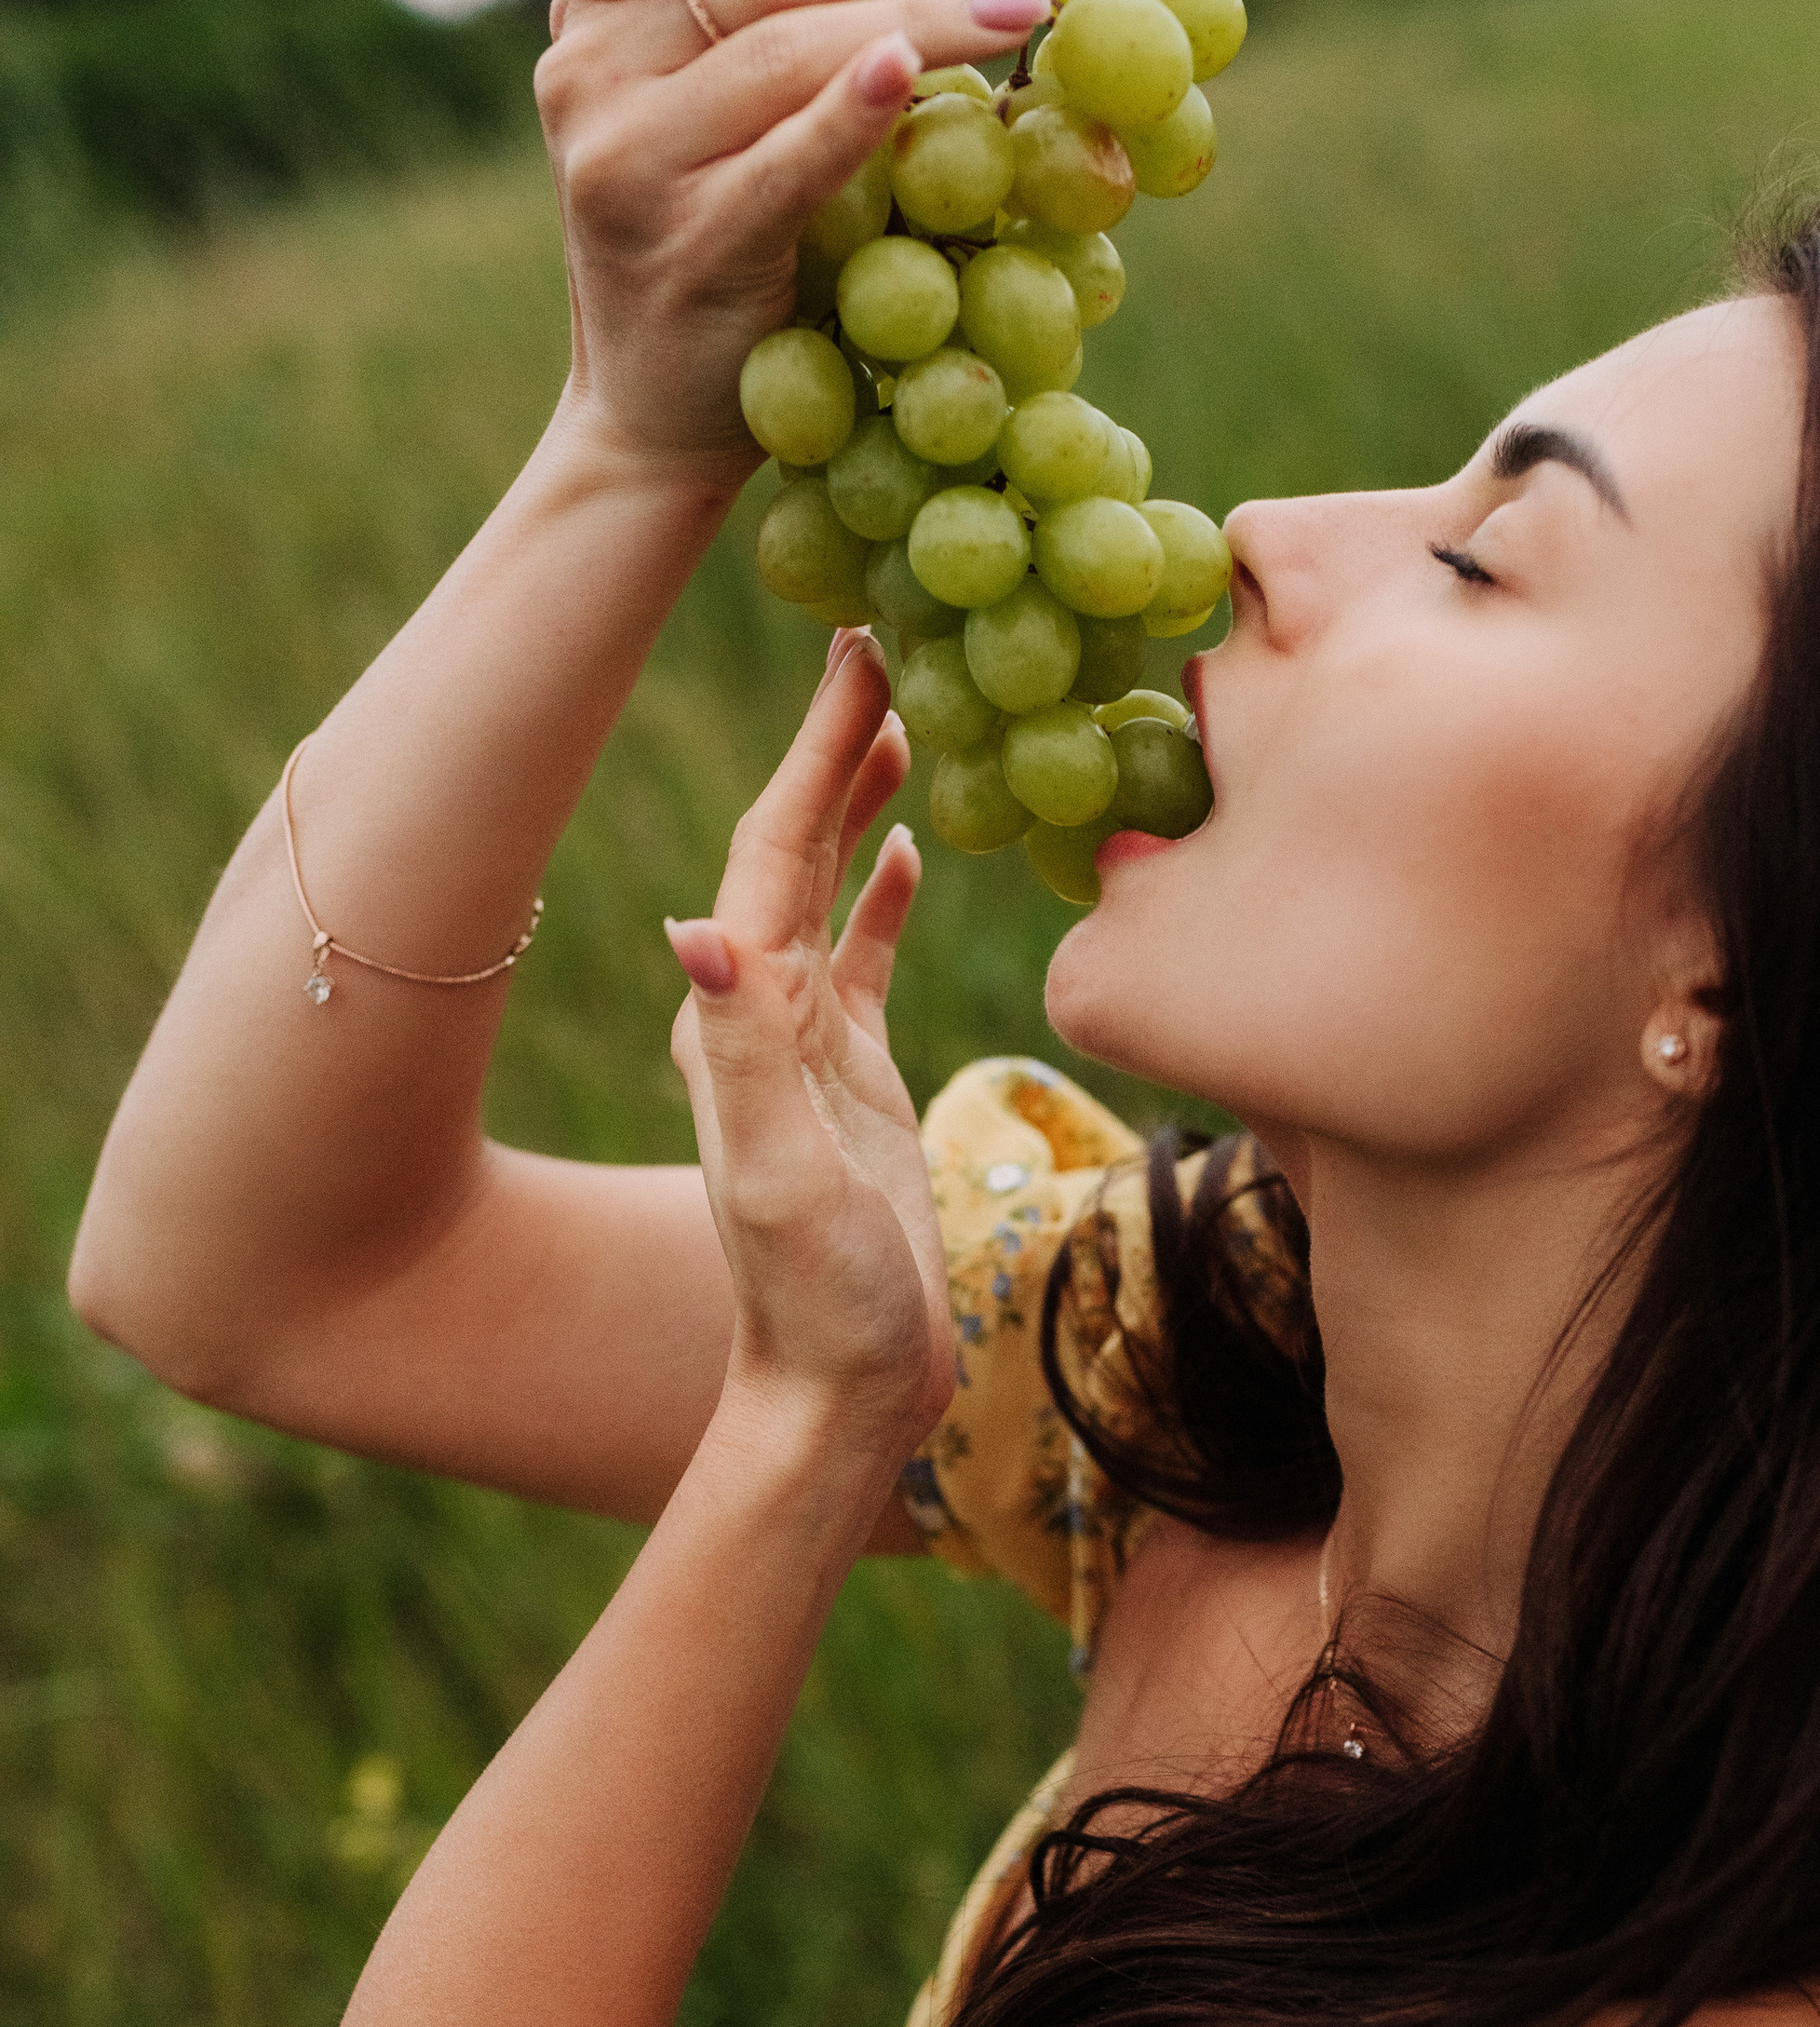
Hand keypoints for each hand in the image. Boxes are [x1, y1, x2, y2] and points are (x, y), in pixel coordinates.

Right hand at [538, 0, 1056, 475]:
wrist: (652, 421)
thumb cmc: (712, 249)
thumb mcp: (709, 119)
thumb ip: (772, 25)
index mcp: (591, 17)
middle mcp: (589, 74)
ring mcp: (628, 162)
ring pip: (784, 49)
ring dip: (924, 16)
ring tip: (1026, 12)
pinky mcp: (688, 246)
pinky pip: (788, 161)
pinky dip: (854, 110)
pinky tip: (916, 70)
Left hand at [666, 637, 955, 1452]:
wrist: (840, 1390)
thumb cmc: (814, 1297)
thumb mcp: (780, 1175)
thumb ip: (744, 1054)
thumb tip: (698, 929)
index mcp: (738, 1018)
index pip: (775, 851)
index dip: (813, 751)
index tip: (854, 650)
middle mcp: (758, 1013)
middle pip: (796, 845)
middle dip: (834, 743)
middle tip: (882, 636)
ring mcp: (807, 1043)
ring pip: (832, 887)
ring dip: (858, 798)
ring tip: (903, 708)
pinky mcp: (854, 1078)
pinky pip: (866, 955)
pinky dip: (886, 892)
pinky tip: (915, 843)